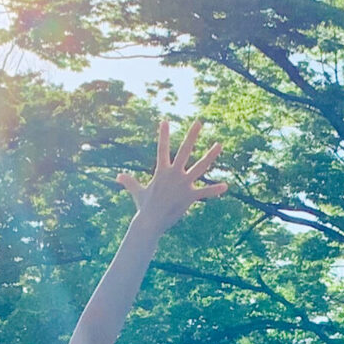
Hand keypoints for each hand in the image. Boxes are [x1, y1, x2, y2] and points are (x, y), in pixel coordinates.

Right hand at [117, 119, 227, 235]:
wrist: (149, 222)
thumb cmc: (144, 207)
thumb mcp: (137, 192)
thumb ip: (129, 182)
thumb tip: (118, 177)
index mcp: (162, 171)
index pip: (162, 149)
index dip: (163, 135)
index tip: (164, 121)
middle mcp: (174, 174)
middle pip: (184, 151)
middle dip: (192, 136)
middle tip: (199, 122)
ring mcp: (183, 185)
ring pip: (200, 167)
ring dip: (210, 156)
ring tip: (219, 144)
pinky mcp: (189, 197)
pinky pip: (204, 192)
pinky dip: (215, 190)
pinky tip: (226, 186)